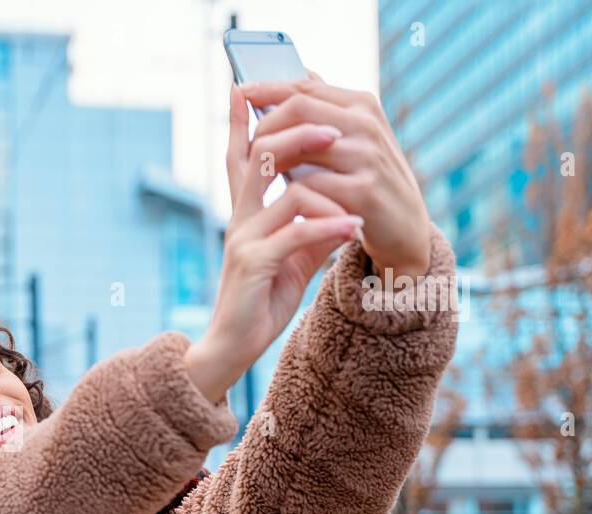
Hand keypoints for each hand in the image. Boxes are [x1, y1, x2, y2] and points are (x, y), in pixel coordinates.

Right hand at [183, 83, 364, 402]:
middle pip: (262, 158)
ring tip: (359, 201)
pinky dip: (329, 230)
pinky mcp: (253, 265)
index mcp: (245, 214)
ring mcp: (244, 241)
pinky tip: (353, 233)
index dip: (239, 123)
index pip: (239, 158)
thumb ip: (313, 229)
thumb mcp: (294, 259)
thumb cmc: (260, 303)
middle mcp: (240, 220)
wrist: (232, 347)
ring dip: (330, 192)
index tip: (242, 89)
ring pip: (287, 193)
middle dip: (299, 135)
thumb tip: (344, 208)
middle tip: (334, 129)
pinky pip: (295, 234)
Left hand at [238, 72, 431, 281]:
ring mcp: (367, 156)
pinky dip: (289, 192)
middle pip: (299, 109)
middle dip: (264, 125)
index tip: (240, 90)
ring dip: (271, 160)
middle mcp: (367, 124)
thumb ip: (326, 109)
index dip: (268, 88)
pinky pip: (310, 184)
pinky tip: (277, 200)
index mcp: (362, 104)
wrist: (405, 226)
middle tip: (246, 146)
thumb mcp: (354, 138)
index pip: (305, 86)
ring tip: (256, 173)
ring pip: (300, 146)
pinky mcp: (364, 191)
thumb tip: (294, 73)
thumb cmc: (368, 180)